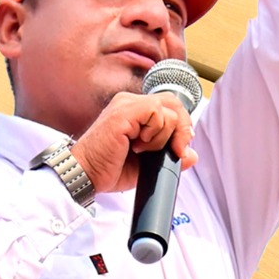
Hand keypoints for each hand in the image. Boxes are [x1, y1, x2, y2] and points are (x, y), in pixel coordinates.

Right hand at [69, 92, 197, 195]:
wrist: (85, 176)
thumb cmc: (109, 169)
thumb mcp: (148, 164)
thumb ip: (170, 156)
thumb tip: (192, 155)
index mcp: (136, 111)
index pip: (171, 106)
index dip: (182, 126)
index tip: (180, 148)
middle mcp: (130, 102)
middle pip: (174, 103)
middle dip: (183, 129)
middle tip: (176, 150)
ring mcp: (126, 104)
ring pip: (168, 110)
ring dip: (163, 137)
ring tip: (142, 150)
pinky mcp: (124, 111)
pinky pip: (156, 112)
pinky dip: (155, 132)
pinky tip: (138, 145)